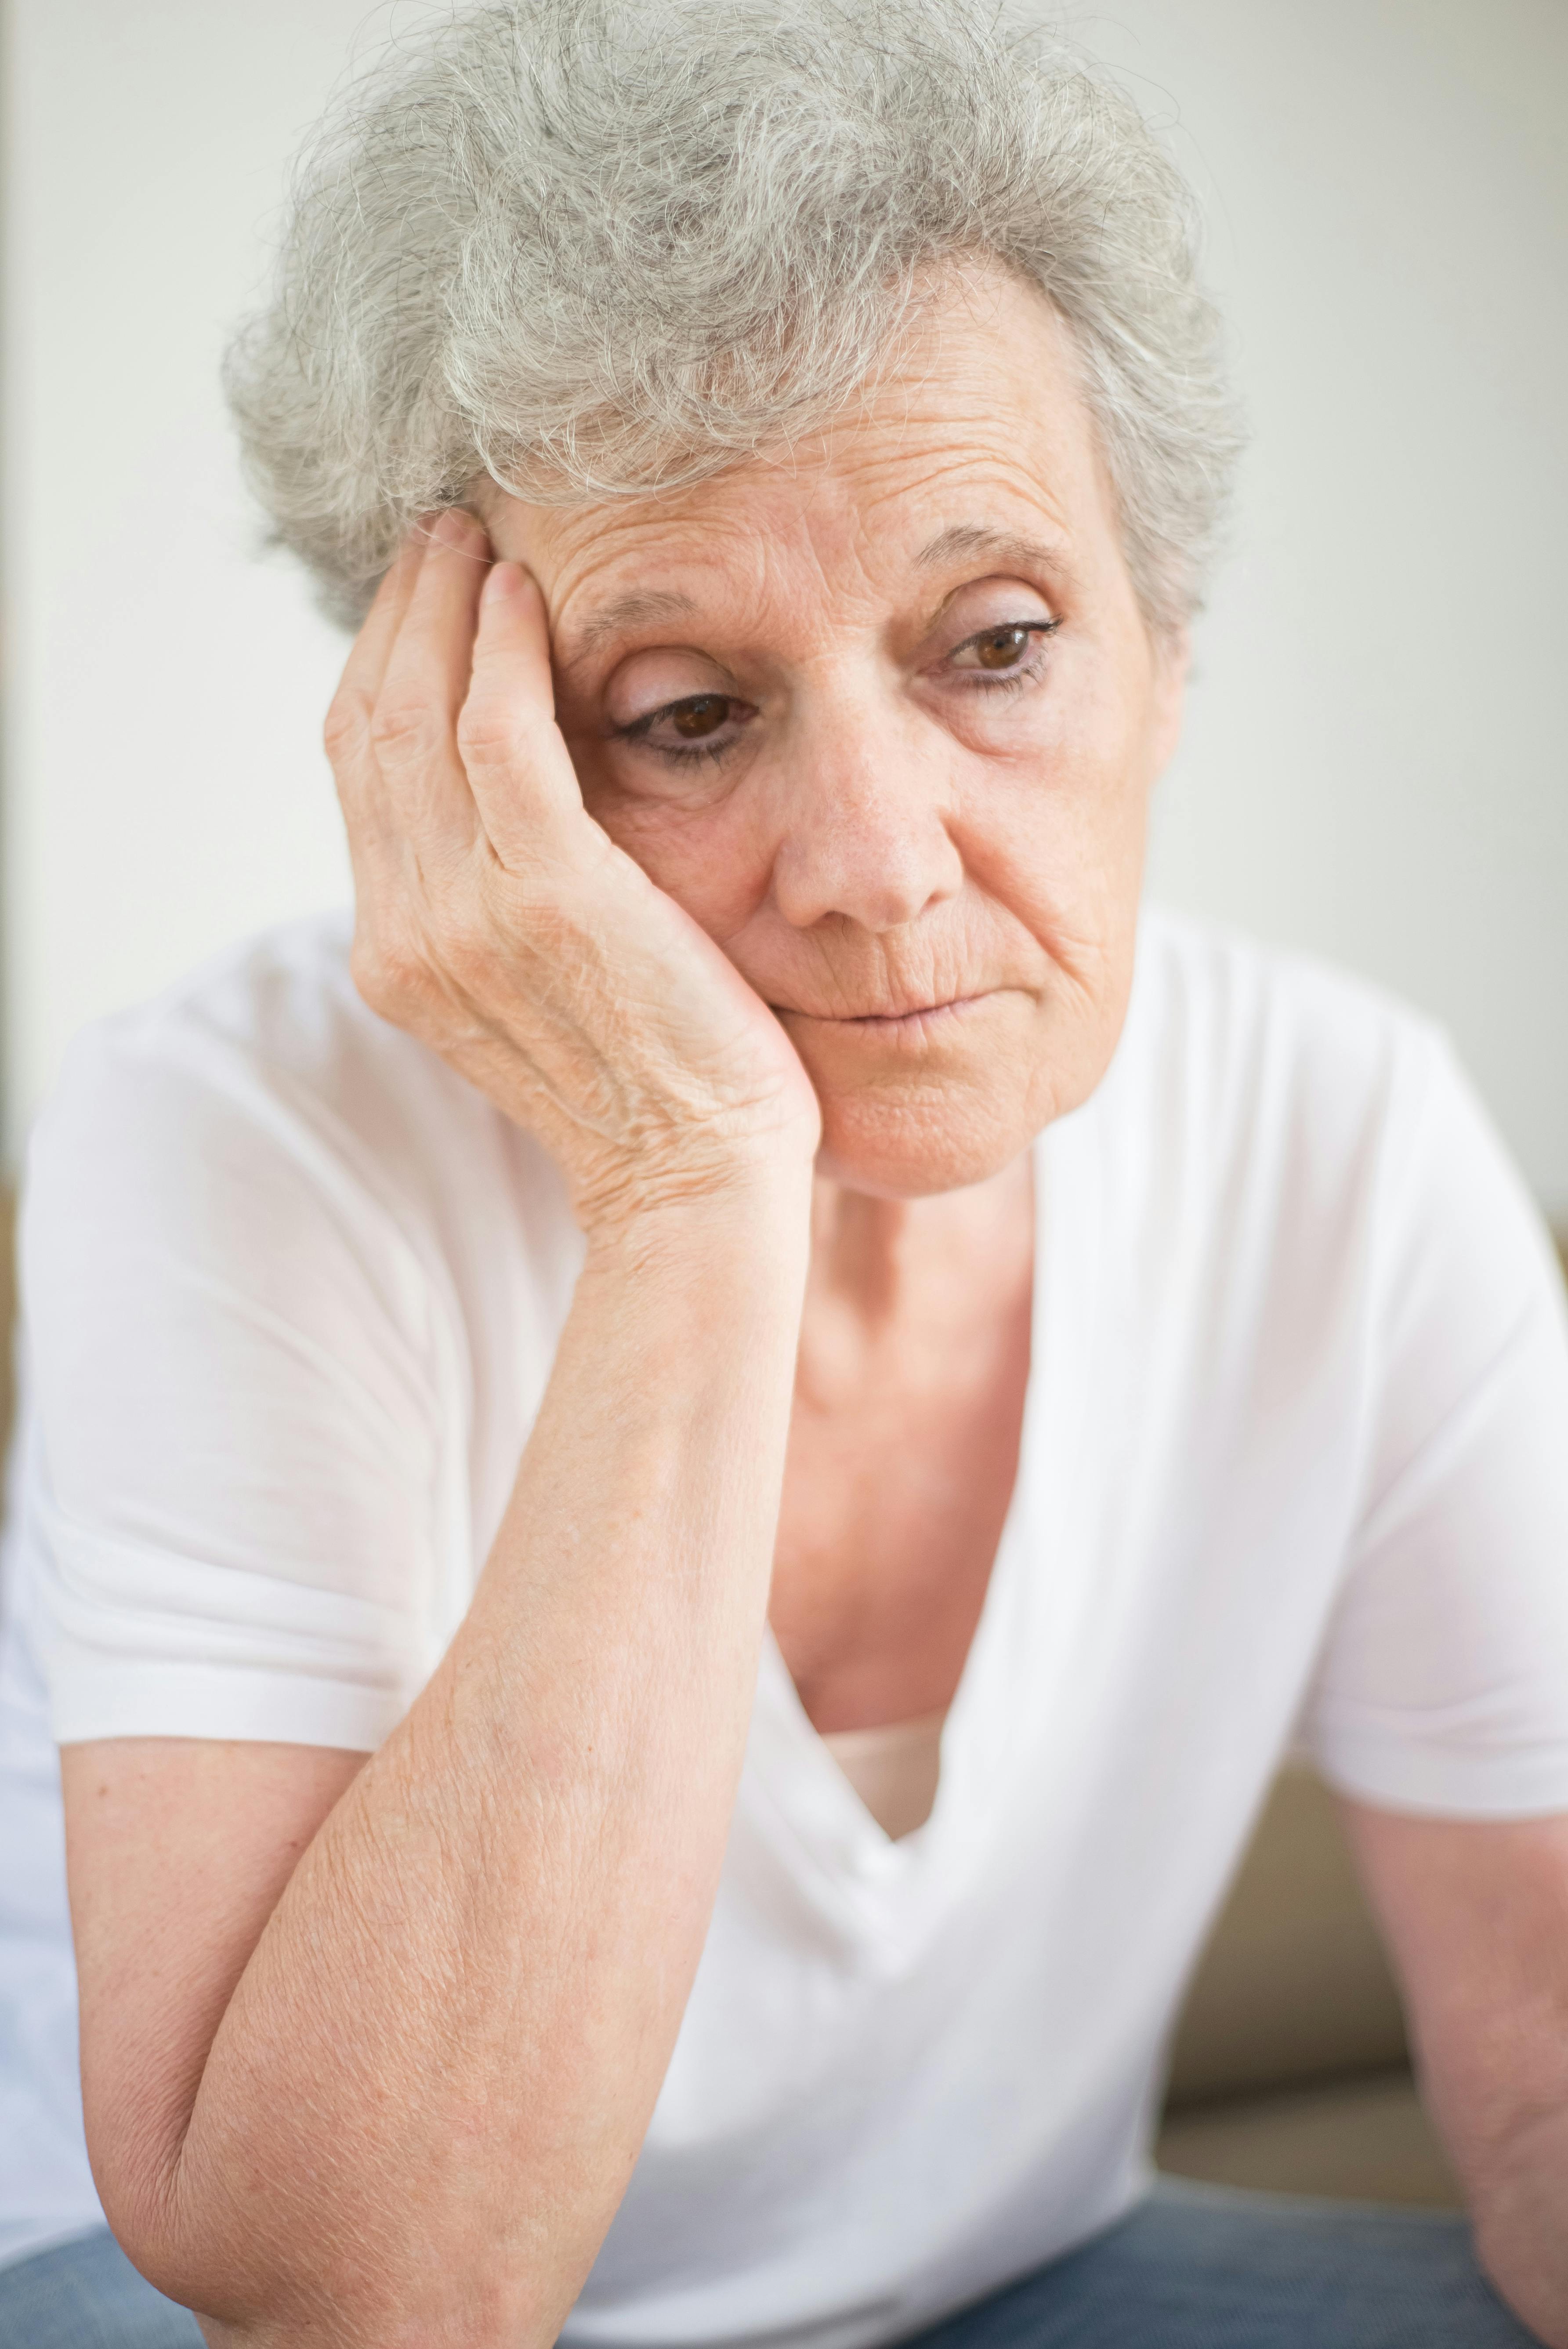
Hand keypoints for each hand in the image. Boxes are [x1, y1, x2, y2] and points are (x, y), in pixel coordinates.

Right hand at [325, 511, 820, 1233]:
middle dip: (401, 614)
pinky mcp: (548, 893)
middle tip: (443, 532)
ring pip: (422, 714)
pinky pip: (501, 733)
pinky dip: (505, 651)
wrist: (697, 1181)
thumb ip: (501, 901)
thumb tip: (512, 801)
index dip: (382, 665)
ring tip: (479, 538)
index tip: (424, 593)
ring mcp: (466, 914)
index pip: (360, 772)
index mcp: (399, 954)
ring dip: (446, 607)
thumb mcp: (542, 987)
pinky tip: (529, 597)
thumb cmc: (652, 1082)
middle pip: (371, 727)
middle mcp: (408, 931)